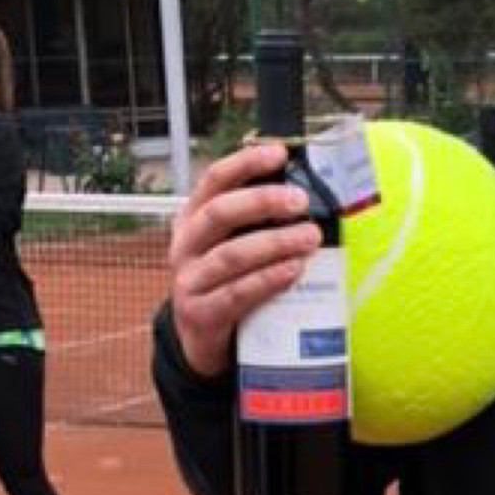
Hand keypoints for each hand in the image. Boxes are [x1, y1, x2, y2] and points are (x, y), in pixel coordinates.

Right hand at [167, 138, 321, 377]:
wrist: (199, 340)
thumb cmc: (224, 283)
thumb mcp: (230, 246)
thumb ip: (255, 223)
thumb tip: (303, 195)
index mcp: (192, 219)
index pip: (213, 181)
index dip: (244, 163)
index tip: (278, 154)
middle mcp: (185, 246)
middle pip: (220, 213)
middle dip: (262, 202)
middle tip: (300, 201)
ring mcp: (189, 282)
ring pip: (231, 255)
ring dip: (274, 243)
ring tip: (309, 237)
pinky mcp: (201, 315)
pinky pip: (236, 294)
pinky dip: (267, 280)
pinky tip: (293, 271)